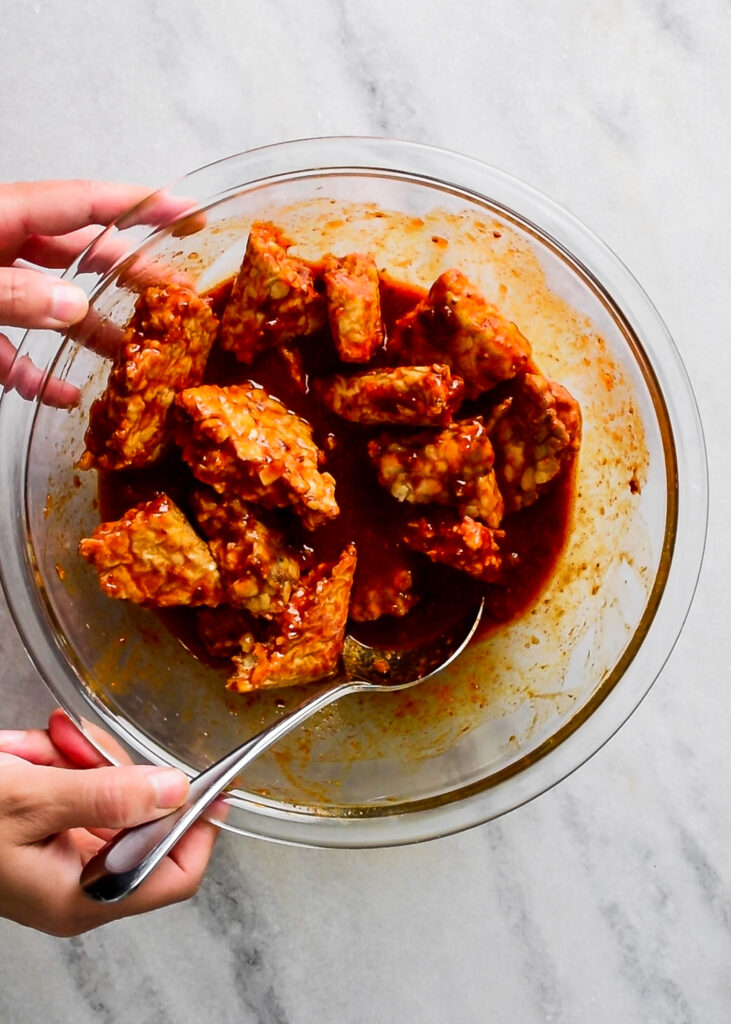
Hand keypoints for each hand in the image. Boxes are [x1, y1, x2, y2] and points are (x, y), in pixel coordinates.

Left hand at [0, 180, 157, 404]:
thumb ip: (14, 294)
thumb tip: (73, 307)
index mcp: (1, 216)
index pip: (85, 203)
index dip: (141, 206)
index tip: (189, 213)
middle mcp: (1, 244)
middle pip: (80, 254)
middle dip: (132, 273)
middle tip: (179, 292)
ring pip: (52, 303)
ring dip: (90, 331)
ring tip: (132, 355)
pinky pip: (13, 346)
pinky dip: (35, 371)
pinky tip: (58, 394)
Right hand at [0, 708, 219, 935]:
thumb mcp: (31, 801)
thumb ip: (107, 795)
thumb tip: (176, 791)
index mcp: (83, 895)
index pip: (175, 875)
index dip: (201, 829)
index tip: (218, 784)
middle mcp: (80, 878)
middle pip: (141, 814)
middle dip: (107, 769)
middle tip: (69, 751)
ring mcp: (63, 846)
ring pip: (109, 784)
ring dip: (72, 756)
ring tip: (29, 753)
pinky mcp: (48, 819)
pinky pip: (77, 775)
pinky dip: (55, 755)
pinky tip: (22, 753)